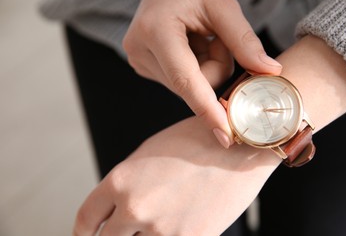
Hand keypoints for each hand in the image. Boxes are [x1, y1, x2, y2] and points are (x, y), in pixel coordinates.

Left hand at [73, 117, 280, 234]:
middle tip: (118, 235)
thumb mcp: (149, 152)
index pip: (87, 218)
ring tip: (155, 224)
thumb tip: (118, 207)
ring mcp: (164, 229)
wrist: (240, 146)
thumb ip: (127, 183)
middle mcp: (137, 208)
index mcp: (121, 181)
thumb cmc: (196, 142)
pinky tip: (176, 226)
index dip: (82, 232)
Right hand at [123, 0, 282, 147]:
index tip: (225, 136)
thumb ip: (245, 41)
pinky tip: (191, 45)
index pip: (186, 80)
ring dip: (206, 68)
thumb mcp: (223, 4)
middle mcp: (141, 51)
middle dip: (216, 69)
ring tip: (201, 38)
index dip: (207, 110)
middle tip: (216, 39)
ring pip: (190, 87)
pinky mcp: (144, 67)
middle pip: (194, 85)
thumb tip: (271, 72)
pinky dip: (196, 68)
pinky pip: (182, 82)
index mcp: (157, 31)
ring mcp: (140, 61)